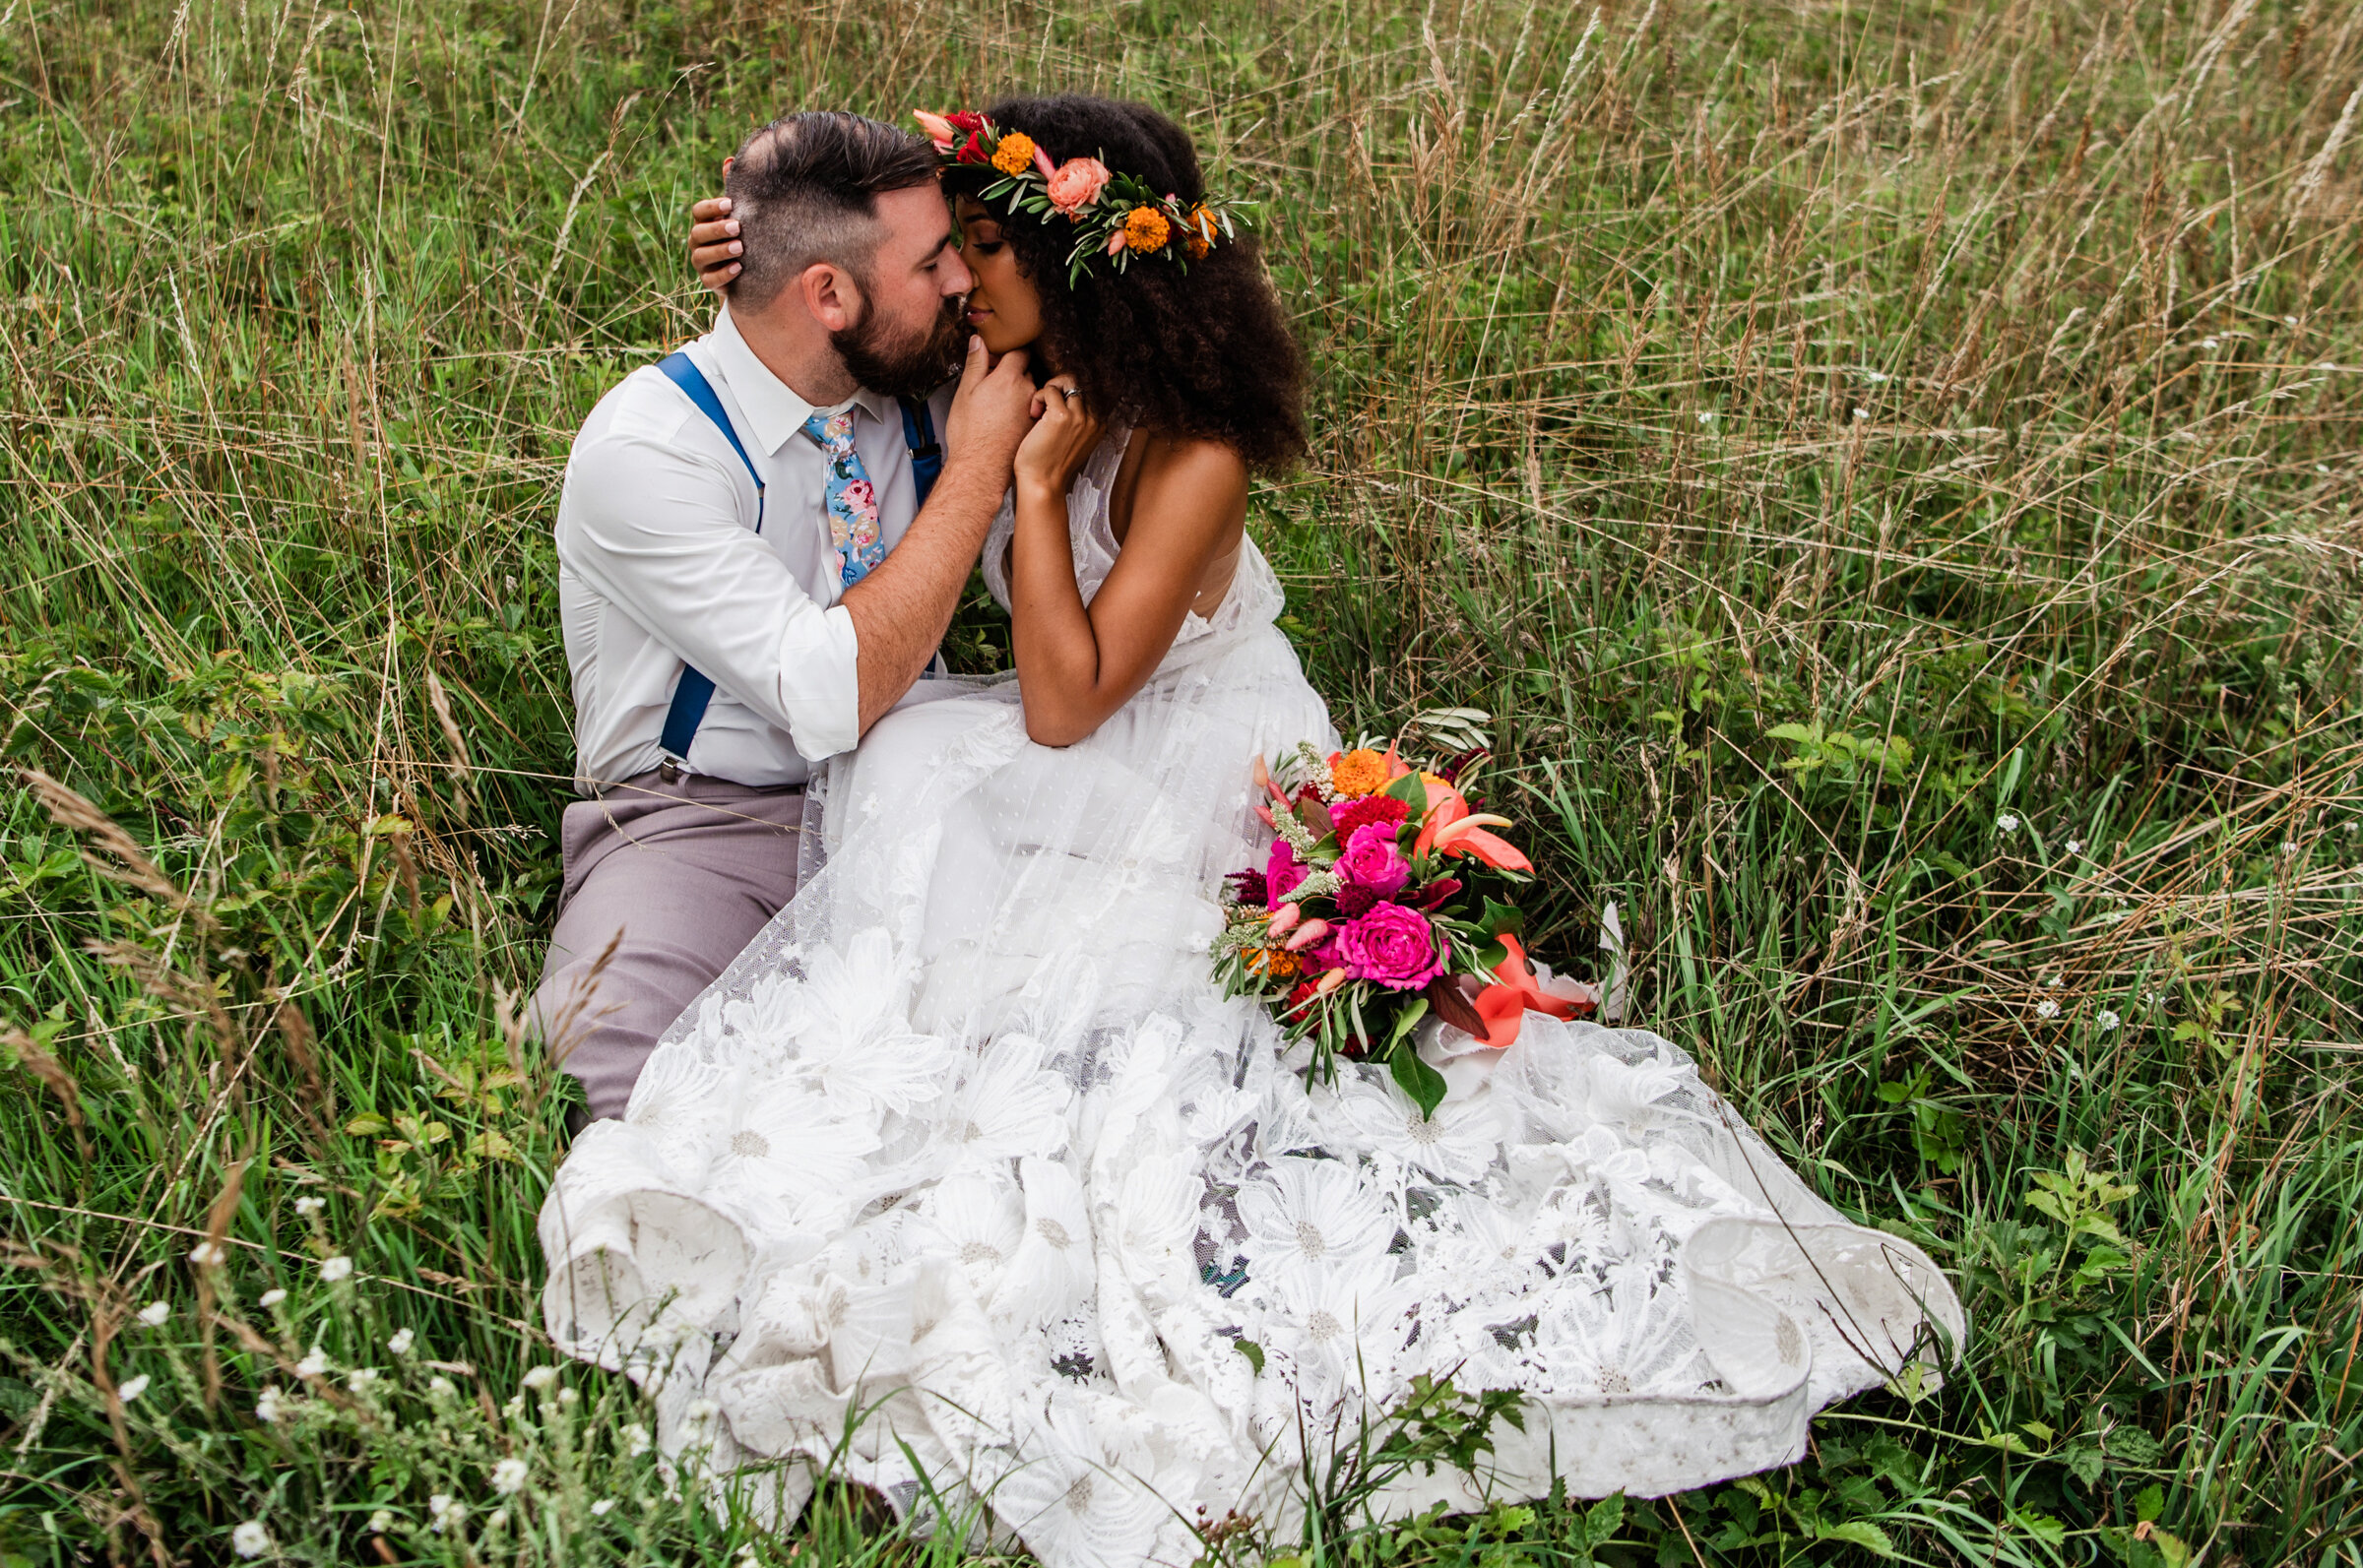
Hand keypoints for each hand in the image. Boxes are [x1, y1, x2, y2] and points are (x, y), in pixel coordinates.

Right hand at [688, 158, 738, 291]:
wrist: (749, 268)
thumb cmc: (742, 234)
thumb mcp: (740, 213)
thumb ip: (734, 190)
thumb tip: (729, 160)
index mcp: (704, 222)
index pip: (699, 211)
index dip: (712, 207)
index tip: (730, 204)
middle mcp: (698, 241)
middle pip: (698, 233)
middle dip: (716, 229)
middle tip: (737, 227)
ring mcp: (701, 263)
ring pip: (702, 256)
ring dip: (720, 251)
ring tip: (740, 248)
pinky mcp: (709, 281)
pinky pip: (710, 280)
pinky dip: (723, 274)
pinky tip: (739, 268)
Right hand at [942, 337, 1037, 476]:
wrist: (981, 468)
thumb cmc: (970, 433)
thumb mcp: (966, 391)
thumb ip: (976, 363)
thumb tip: (979, 340)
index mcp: (1010, 378)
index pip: (1020, 351)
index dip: (1008, 352)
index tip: (997, 359)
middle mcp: (1027, 391)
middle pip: (1026, 370)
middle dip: (1012, 372)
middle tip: (993, 382)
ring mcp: (1034, 409)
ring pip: (1030, 390)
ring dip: (1018, 391)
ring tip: (998, 404)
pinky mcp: (1036, 425)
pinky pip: (1032, 408)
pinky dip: (1023, 408)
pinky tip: (1006, 419)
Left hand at [1013, 376, 1104, 497]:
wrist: (1043, 483)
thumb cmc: (1051, 463)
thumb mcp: (1074, 441)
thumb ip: (1077, 421)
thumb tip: (1065, 397)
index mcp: (1099, 424)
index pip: (1090, 390)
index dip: (1069, 392)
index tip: (1054, 406)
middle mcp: (1093, 419)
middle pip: (1080, 381)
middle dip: (1059, 386)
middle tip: (1045, 403)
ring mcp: (1079, 417)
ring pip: (1067, 381)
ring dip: (1049, 389)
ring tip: (1039, 409)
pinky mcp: (1061, 416)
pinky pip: (1049, 390)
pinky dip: (1038, 397)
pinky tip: (1033, 414)